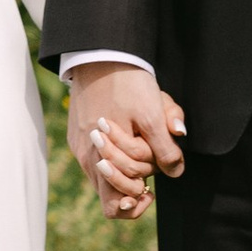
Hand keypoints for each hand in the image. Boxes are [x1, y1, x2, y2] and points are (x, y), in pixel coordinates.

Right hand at [65, 61, 186, 221]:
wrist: (101, 55)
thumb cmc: (129, 84)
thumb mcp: (153, 113)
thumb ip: (165, 147)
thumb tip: (175, 172)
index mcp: (104, 156)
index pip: (124, 196)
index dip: (142, 194)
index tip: (152, 190)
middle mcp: (88, 158)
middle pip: (111, 195)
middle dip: (135, 184)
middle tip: (150, 168)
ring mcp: (80, 149)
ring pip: (103, 179)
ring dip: (124, 172)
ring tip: (140, 153)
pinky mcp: (76, 139)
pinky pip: (96, 162)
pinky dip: (113, 159)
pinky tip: (125, 140)